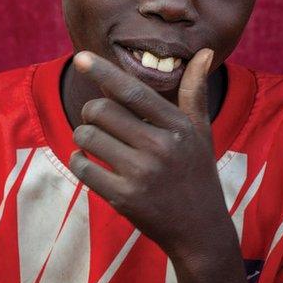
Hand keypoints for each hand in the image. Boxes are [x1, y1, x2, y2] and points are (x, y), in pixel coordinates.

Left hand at [68, 50, 234, 266]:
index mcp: (178, 127)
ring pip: (88, 137)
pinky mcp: (124, 198)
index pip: (133, 91)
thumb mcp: (200, 133)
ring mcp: (141, 175)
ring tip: (92, 142)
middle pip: (101, 111)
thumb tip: (203, 52)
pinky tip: (87, 161)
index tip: (80, 57)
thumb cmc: (197, 175)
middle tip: (96, 119)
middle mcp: (160, 148)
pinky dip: (78, 160)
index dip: (103, 72)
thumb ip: (195, 92)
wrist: (200, 231)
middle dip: (90, 111)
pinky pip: (84, 168)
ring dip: (82, 136)